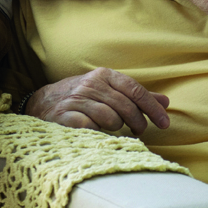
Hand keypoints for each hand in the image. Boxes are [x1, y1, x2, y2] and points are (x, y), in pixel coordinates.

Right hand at [24, 69, 170, 134]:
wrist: (42, 103)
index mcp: (104, 75)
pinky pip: (91, 127)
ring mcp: (76, 100)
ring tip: (111, 127)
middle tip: (139, 131)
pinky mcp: (65, 116)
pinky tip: (96, 131)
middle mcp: (90, 84)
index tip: (165, 123)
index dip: (152, 108)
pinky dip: (97, 132)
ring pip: (111, 118)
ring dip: (116, 127)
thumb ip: (135, 96)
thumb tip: (165, 102)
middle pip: (126, 106)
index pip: (135, 90)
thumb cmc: (82, 98)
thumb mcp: (108, 90)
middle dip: (138, 122)